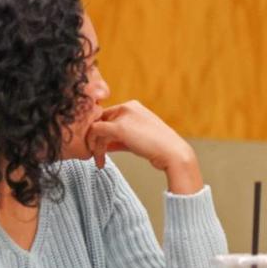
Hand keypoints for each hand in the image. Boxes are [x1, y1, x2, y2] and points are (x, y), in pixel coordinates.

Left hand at [85, 101, 202, 192]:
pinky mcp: (119, 127)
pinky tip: (100, 160)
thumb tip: (103, 145)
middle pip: (100, 120)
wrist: (173, 153)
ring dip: (94, 145)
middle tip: (94, 155)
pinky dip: (95, 147)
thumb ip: (120, 139)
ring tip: (98, 161)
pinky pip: (97, 133)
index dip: (101, 132)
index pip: (108, 116)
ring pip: (96, 127)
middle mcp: (127, 106)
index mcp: (133, 106)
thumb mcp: (137, 139)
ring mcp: (123, 116)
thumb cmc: (159, 149)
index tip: (100, 147)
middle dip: (94, 138)